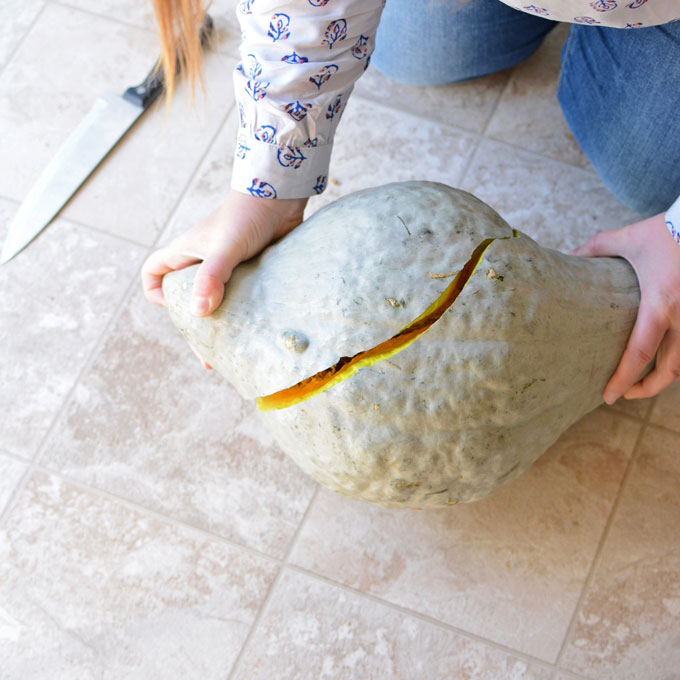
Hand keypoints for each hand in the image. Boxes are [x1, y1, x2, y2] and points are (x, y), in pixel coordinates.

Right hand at [141, 188, 307, 367]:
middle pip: (186, 295)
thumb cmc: (247, 215)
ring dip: (221, 321)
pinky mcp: (251, 268)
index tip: (171, 308)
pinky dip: (244, 312)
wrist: (281, 195)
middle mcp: (203, 259)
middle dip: (193, 323)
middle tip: (208, 352)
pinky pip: (241, 295)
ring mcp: (228, 264)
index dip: (155, 292)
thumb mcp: (225, 248)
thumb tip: (198, 313)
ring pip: (215, 298)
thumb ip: (212, 278)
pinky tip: (255, 330)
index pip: (154, 273)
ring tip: (233, 349)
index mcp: (186, 252)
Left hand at [572, 212, 679, 402]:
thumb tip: (566, 256)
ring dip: (665, 376)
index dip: (623, 379)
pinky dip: (678, 359)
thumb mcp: (627, 239)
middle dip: (646, 388)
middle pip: (670, 370)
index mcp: (660, 304)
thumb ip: (595, 249)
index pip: (640, 353)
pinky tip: (662, 358)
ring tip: (642, 380)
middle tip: (623, 394)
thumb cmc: (666, 230)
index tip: (608, 396)